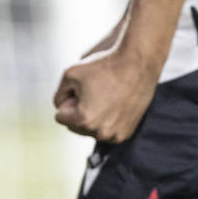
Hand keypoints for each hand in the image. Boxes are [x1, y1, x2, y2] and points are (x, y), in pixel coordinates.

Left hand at [52, 23, 160, 141]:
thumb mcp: (70, 73)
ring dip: (94, 115)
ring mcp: (115, 135)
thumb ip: (58, 94)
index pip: (60, 116)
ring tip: (107, 96)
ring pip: (91, 129)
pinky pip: (107, 130)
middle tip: (96, 91)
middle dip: (80, 109)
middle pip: (75, 125)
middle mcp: (100, 133)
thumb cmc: (105, 66)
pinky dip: (108, 119)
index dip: (69, 98)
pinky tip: (116, 103)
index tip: (84, 87)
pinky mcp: (127, 133)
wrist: (139, 63)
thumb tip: (61, 107)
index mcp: (83, 120)